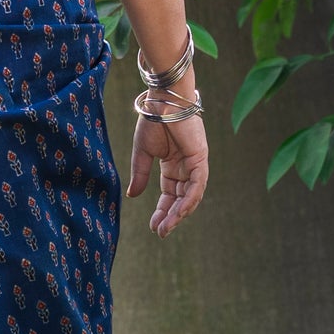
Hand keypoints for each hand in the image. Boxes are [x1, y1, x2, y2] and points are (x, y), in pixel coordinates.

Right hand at [127, 110, 208, 237]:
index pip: (169, 194)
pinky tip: (180, 213)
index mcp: (172, 165)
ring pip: (190, 196)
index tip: (153, 227)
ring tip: (167, 227)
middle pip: (180, 198)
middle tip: (161, 232)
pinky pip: (198, 184)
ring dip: (179, 213)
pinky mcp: (200, 158)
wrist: (161, 100)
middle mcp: (185, 167)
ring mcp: (195, 164)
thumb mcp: (142, 153)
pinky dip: (190, 199)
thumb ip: (140, 174)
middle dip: (170, 216)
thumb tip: (132, 196)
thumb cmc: (152, 121)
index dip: (162, 211)